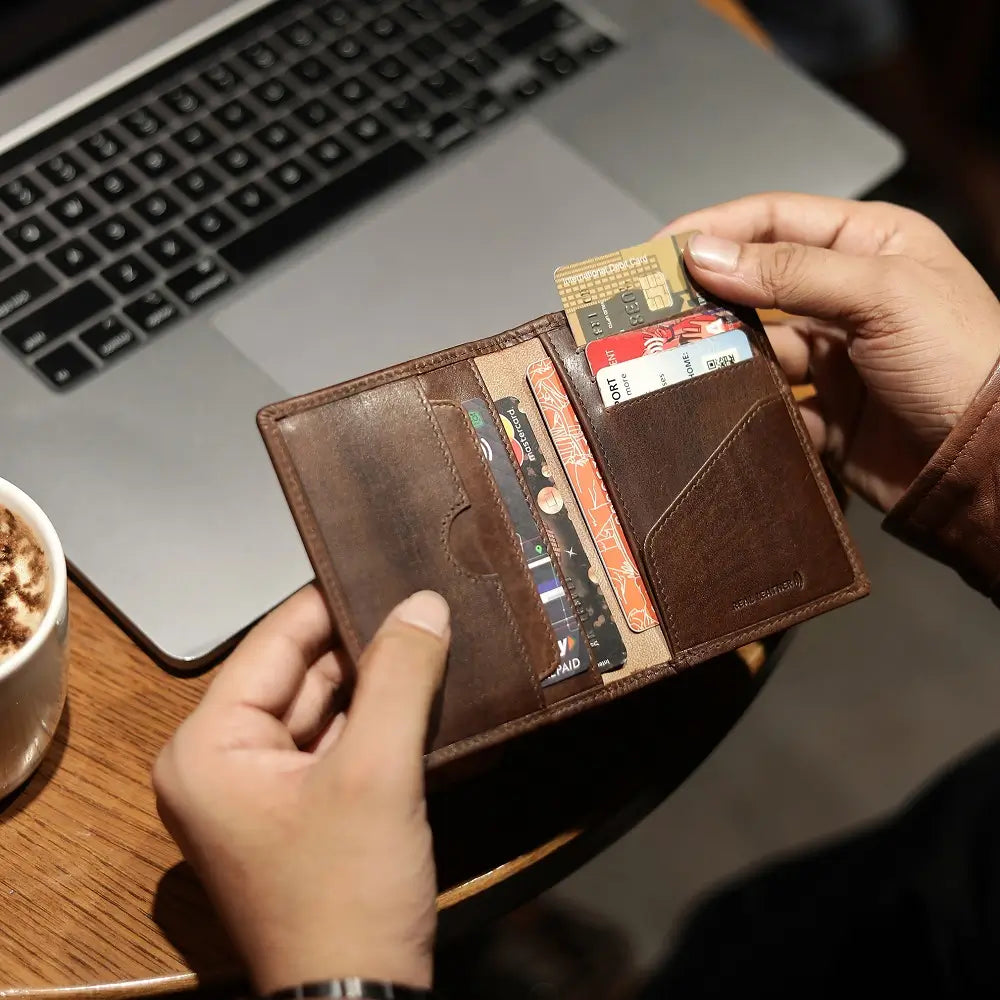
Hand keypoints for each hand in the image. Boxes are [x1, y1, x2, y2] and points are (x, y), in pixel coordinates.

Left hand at [153, 586, 450, 994]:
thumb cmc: (348, 888)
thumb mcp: (377, 771)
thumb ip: (399, 676)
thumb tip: (425, 602)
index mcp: (208, 747)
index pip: (272, 644)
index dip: (331, 603)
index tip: (385, 566)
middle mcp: (220, 763)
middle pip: (298, 675)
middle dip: (361, 644)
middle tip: (420, 601)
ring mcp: (258, 792)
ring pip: (321, 708)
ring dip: (373, 682)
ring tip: (428, 635)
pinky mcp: (295, 812)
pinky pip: (333, 744)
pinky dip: (373, 721)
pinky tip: (418, 690)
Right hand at [664, 194, 999, 510]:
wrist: (991, 462)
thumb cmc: (963, 359)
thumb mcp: (881, 293)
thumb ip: (790, 271)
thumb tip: (707, 254)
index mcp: (867, 246)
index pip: (774, 221)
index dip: (714, 230)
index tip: (660, 251)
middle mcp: (844, 296)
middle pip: (754, 285)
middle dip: (706, 296)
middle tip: (651, 310)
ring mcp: (831, 356)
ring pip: (753, 346)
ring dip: (720, 352)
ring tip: (680, 360)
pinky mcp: (822, 411)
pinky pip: (766, 400)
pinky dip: (742, 402)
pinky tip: (720, 402)